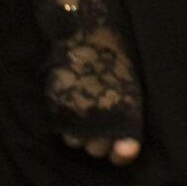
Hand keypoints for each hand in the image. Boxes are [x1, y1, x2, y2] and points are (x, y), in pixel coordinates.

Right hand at [46, 25, 142, 166]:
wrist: (88, 34)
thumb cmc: (114, 59)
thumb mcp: (131, 87)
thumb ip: (129, 118)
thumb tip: (126, 149)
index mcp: (125, 113)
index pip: (124, 151)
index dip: (122, 152)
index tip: (121, 149)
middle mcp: (100, 119)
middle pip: (96, 149)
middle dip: (99, 140)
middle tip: (100, 118)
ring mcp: (76, 115)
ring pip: (75, 142)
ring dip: (79, 132)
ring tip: (84, 108)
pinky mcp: (55, 108)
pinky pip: (59, 129)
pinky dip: (64, 122)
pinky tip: (71, 104)